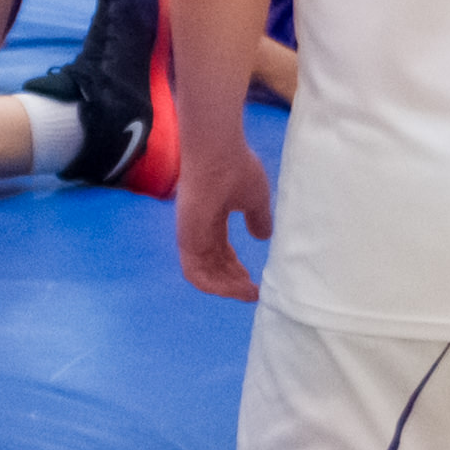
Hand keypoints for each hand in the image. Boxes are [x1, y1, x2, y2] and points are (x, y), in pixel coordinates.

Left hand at [175, 137, 274, 300]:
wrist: (219, 156)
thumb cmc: (236, 170)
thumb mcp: (255, 199)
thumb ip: (258, 219)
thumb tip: (263, 236)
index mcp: (213, 218)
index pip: (222, 251)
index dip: (236, 268)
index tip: (254, 281)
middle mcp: (199, 229)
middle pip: (214, 265)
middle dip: (233, 282)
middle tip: (253, 292)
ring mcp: (190, 235)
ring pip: (204, 274)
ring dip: (226, 288)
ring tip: (247, 294)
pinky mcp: (186, 240)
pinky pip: (196, 273)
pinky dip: (214, 286)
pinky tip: (235, 290)